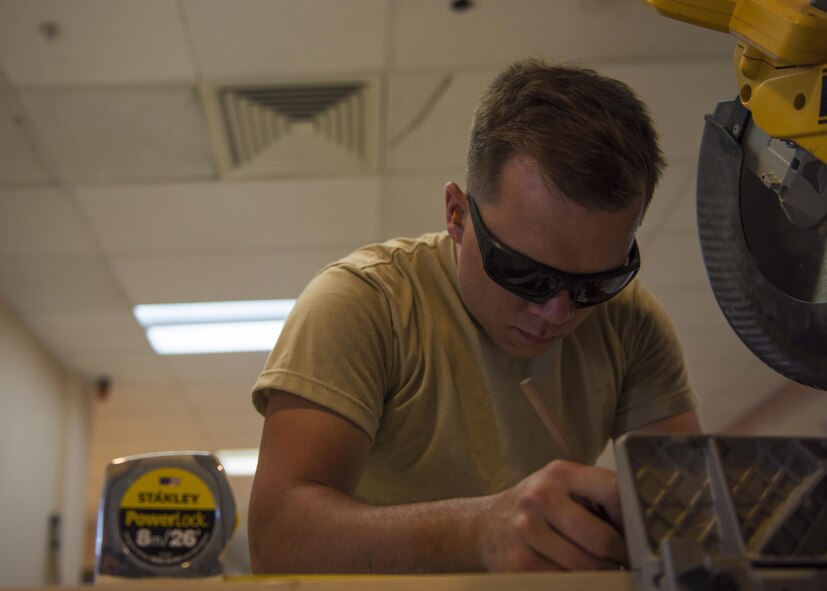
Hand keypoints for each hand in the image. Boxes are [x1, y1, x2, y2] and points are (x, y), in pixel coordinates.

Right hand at [478, 460, 627, 570]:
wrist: (485, 525)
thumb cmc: (535, 506)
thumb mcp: (560, 487)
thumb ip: (596, 496)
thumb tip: (641, 525)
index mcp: (559, 474)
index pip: (613, 491)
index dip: (633, 517)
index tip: (641, 532)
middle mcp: (541, 498)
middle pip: (601, 538)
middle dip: (621, 556)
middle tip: (627, 561)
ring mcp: (527, 531)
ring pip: (586, 567)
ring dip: (603, 574)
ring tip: (605, 569)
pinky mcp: (519, 563)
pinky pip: (565, 582)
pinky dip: (579, 584)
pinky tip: (578, 576)